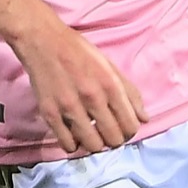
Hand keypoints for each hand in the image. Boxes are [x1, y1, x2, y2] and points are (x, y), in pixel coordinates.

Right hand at [11, 16, 147, 156]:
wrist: (43, 41)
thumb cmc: (79, 52)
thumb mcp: (110, 67)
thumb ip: (130, 93)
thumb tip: (144, 119)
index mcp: (110, 85)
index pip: (130, 126)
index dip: (129, 132)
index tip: (123, 128)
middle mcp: (92, 98)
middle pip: (113, 139)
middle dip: (114, 140)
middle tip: (107, 132)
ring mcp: (70, 107)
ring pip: (92, 146)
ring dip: (95, 144)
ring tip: (91, 134)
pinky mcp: (50, 113)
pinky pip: (68, 145)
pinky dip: (74, 144)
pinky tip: (74, 134)